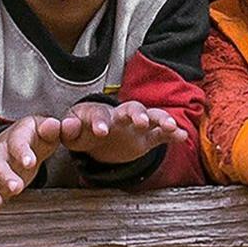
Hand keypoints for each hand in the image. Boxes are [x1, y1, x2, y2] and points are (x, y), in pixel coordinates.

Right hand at [0, 116, 60, 209]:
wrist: (21, 138)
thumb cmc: (37, 136)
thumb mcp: (47, 130)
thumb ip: (52, 129)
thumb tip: (54, 125)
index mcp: (18, 134)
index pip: (18, 141)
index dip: (22, 152)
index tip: (29, 163)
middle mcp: (2, 149)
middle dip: (4, 176)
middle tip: (15, 188)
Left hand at [61, 100, 187, 164]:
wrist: (96, 135)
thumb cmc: (83, 131)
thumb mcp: (72, 133)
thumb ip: (68, 130)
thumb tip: (65, 126)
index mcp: (98, 114)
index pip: (99, 114)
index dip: (100, 122)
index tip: (101, 133)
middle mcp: (120, 115)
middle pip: (130, 108)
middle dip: (136, 114)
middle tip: (140, 122)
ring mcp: (136, 126)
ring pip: (151, 116)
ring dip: (161, 119)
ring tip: (171, 125)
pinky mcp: (147, 138)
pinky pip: (161, 134)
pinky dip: (172, 134)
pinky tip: (182, 136)